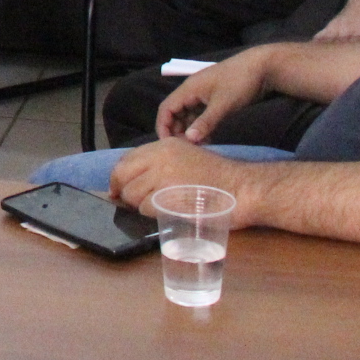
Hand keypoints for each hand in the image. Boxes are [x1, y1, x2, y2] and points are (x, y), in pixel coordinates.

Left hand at [110, 140, 253, 220]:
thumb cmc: (218, 177)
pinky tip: (168, 211)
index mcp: (164, 145)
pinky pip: (146, 208)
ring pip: (132, 194)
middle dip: (122, 191)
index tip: (117, 188)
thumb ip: (160, 164)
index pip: (127, 159)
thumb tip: (131, 180)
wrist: (242, 188)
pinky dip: (152, 214)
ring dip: (140, 205)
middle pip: (123, 176)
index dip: (119, 176)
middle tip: (128, 203)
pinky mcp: (168, 195)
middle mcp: (160, 156)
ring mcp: (163, 175)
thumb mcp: (187, 157)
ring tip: (159, 206)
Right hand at [154, 47, 270, 143]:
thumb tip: (189, 140)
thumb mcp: (223, 104)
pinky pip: (200, 114)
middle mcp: (192, 91)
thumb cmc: (241, 83)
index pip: (166, 109)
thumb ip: (205, 122)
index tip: (168, 145)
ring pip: (188, 115)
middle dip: (177, 131)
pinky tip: (208, 138)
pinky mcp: (214, 99)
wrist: (264, 67)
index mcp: (189, 89)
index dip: (163, 127)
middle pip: (175, 113)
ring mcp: (203, 95)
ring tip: (198, 147)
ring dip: (189, 130)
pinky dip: (200, 126)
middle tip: (187, 150)